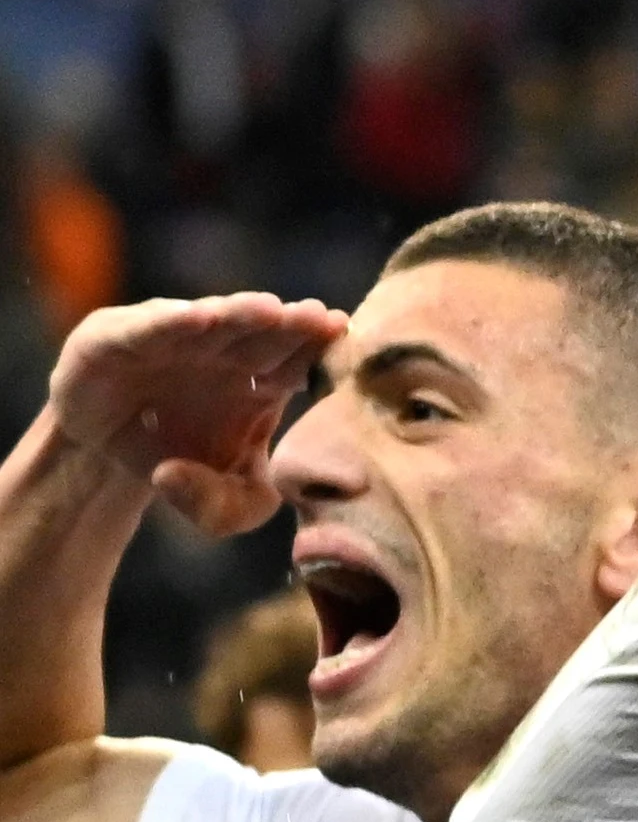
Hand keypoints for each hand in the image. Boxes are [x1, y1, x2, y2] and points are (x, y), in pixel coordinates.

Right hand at [42, 293, 345, 538]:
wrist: (110, 454)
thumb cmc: (184, 468)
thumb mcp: (222, 506)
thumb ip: (234, 510)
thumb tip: (175, 479)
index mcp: (264, 381)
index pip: (301, 361)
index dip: (320, 349)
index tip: (344, 338)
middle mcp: (223, 351)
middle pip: (266, 333)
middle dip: (292, 324)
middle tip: (318, 317)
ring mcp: (172, 339)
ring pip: (213, 320)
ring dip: (240, 314)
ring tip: (268, 311)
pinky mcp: (115, 337)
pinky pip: (147, 327)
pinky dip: (171, 321)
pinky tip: (200, 318)